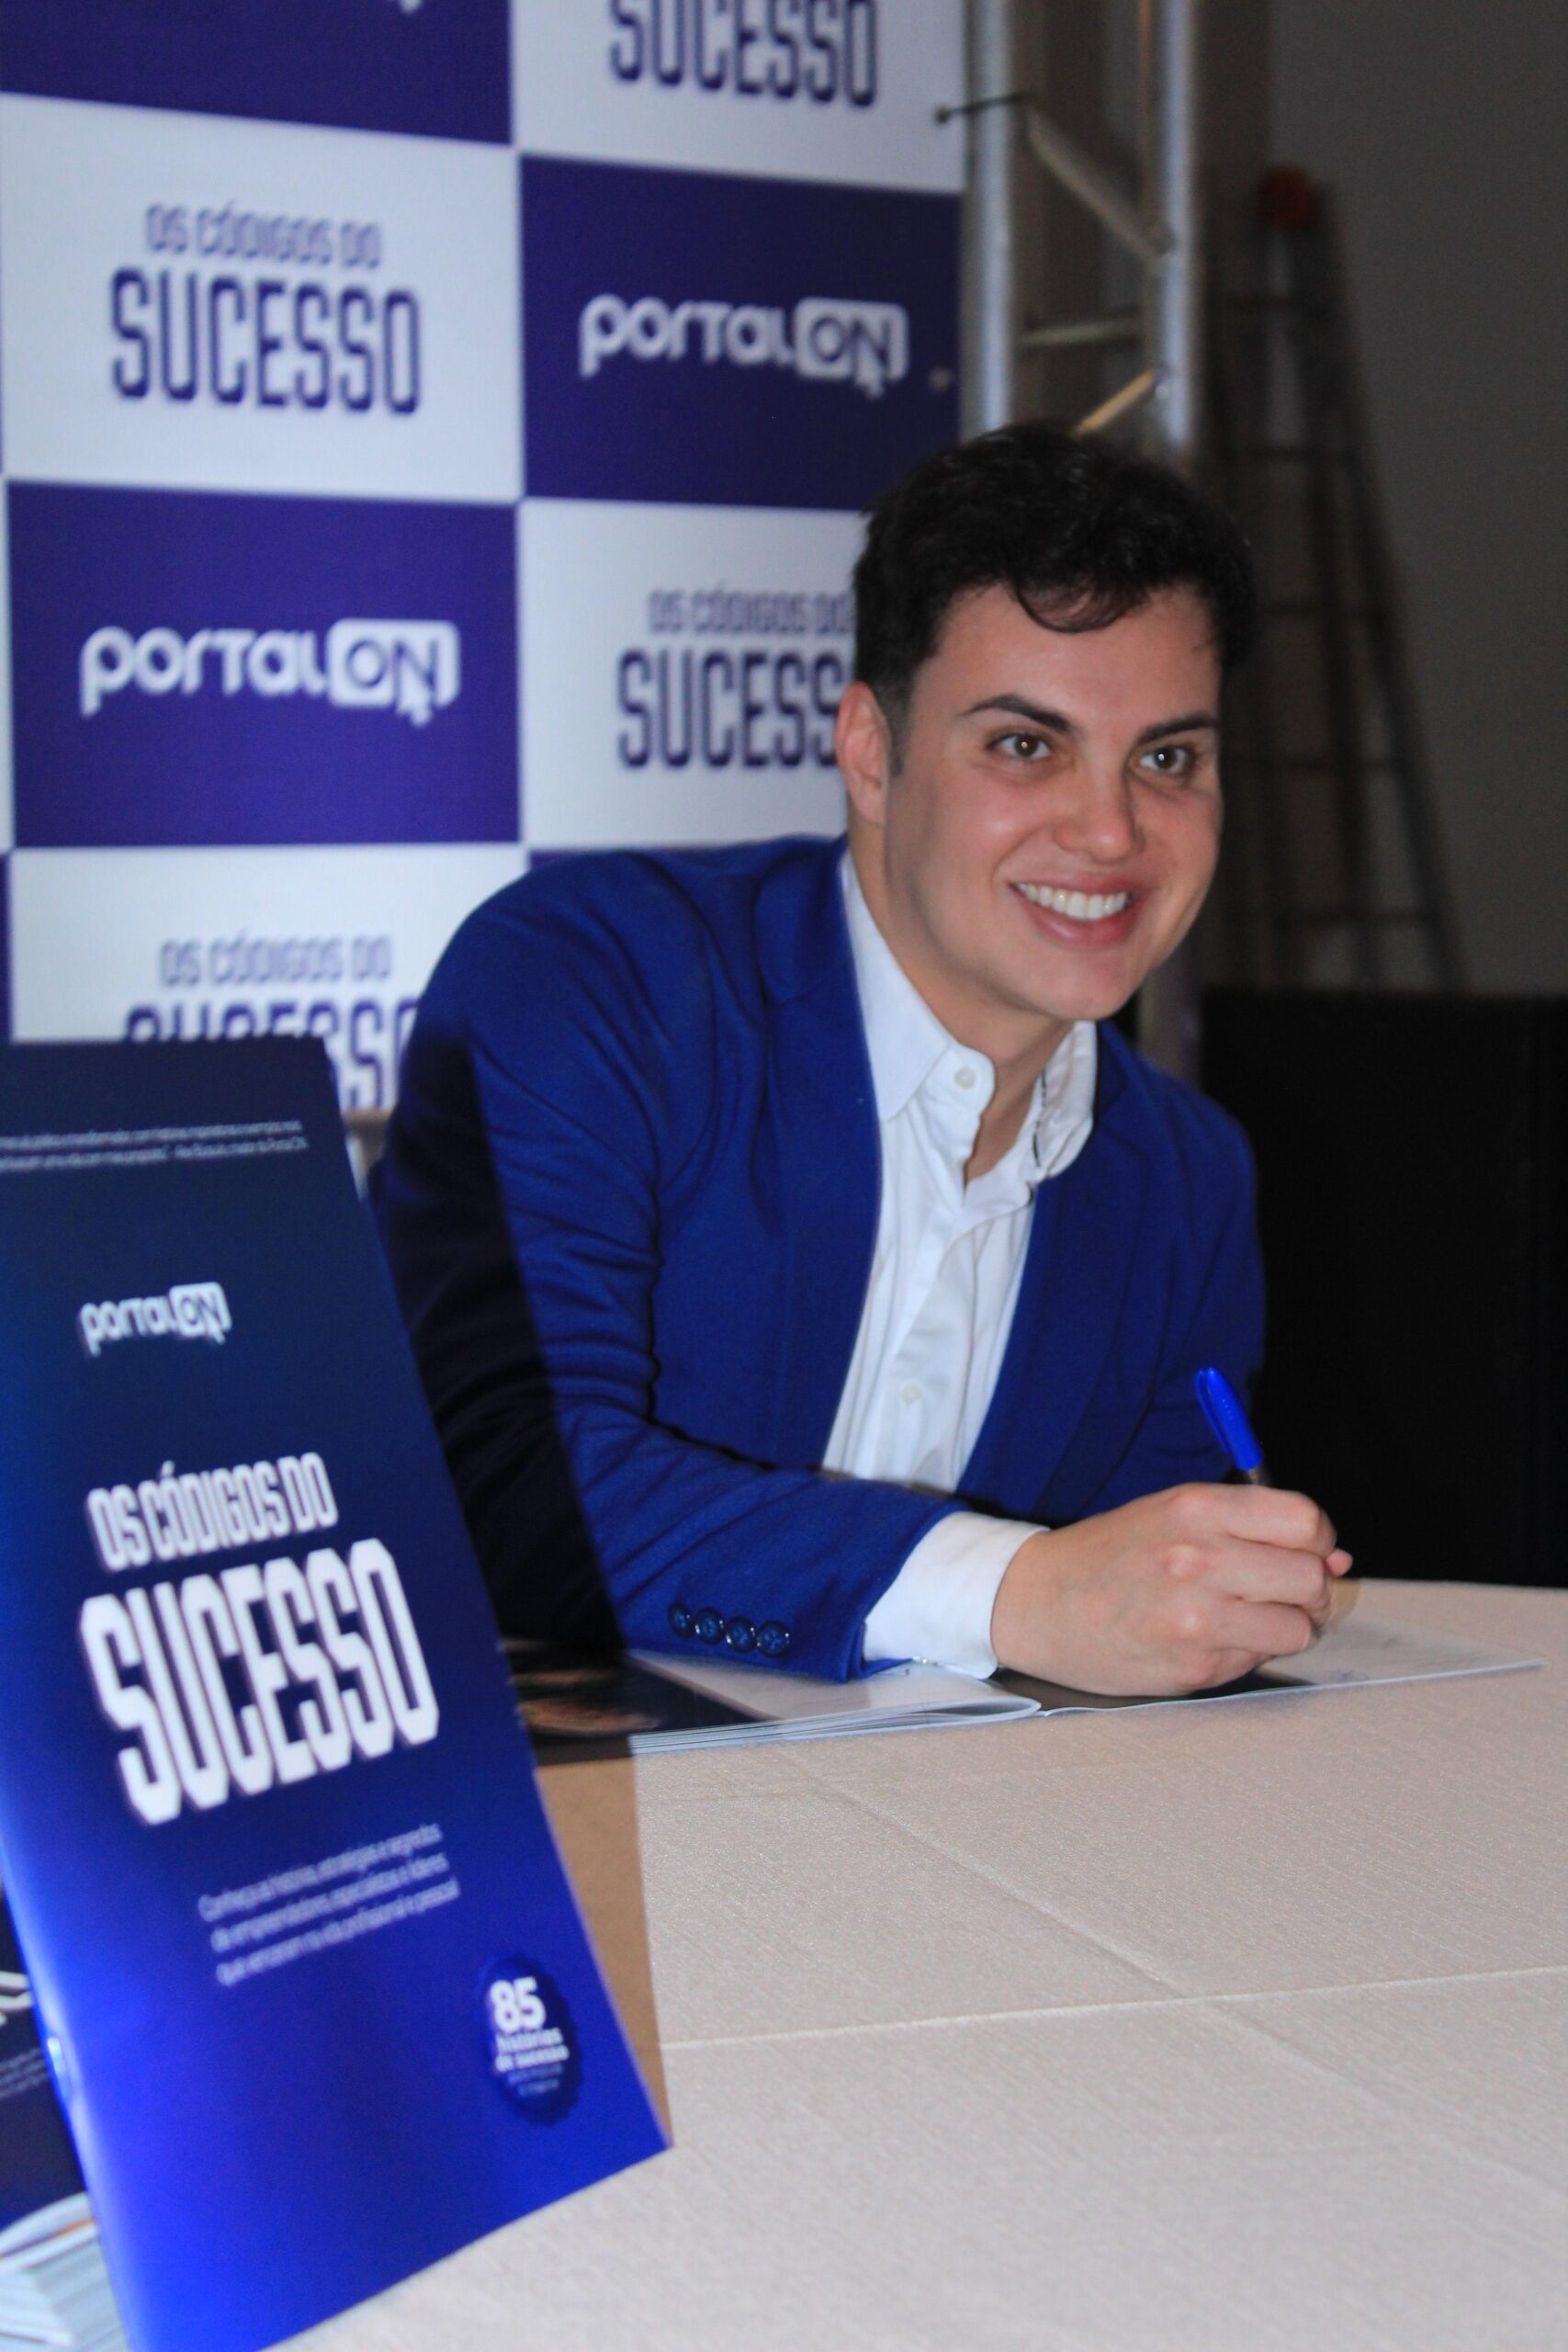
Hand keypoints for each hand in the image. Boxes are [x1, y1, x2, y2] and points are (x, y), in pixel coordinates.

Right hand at [990, 1482, 1351, 1694]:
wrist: (1037, 1603)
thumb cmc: (1111, 1555)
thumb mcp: (1173, 1512)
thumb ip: (1250, 1526)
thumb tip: (1336, 1558)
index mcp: (1196, 1508)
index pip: (1305, 1521)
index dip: (1318, 1540)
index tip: (1307, 1550)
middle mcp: (1198, 1558)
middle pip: (1310, 1577)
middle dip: (1308, 1589)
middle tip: (1282, 1591)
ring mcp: (1197, 1617)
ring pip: (1297, 1627)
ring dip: (1284, 1626)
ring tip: (1245, 1617)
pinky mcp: (1193, 1665)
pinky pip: (1259, 1659)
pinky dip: (1247, 1652)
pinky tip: (1208, 1638)